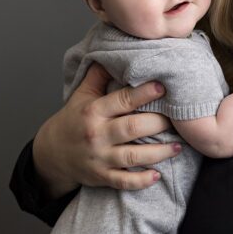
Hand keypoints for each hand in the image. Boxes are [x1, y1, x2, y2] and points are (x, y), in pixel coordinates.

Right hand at [32, 63, 177, 196]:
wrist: (51, 153)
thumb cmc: (73, 120)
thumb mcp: (82, 95)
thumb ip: (99, 75)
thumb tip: (116, 51)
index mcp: (93, 111)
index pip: (122, 100)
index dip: (144, 93)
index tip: (163, 86)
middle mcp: (96, 135)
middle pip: (132, 128)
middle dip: (158, 123)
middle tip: (180, 118)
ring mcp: (99, 158)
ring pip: (132, 157)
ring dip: (158, 153)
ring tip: (178, 147)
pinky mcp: (101, 177)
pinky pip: (123, 182)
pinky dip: (140, 181)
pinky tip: (157, 175)